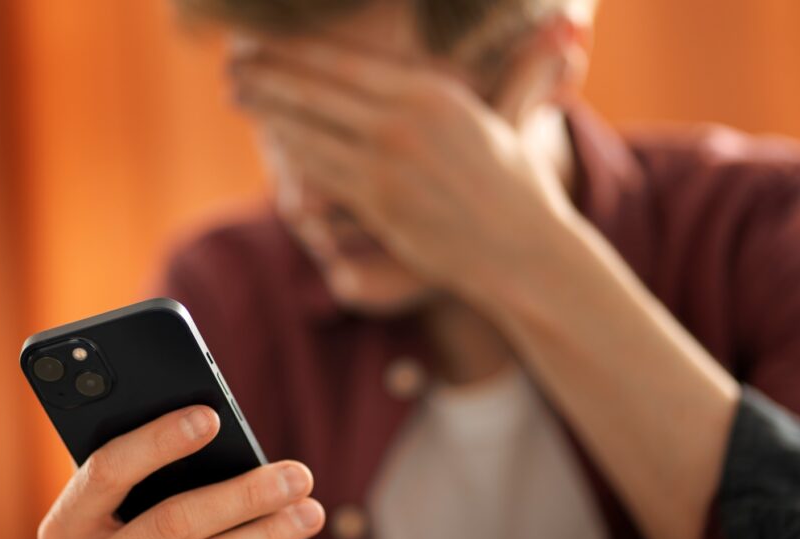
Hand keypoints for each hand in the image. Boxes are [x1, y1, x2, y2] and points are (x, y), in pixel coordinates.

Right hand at [38, 406, 324, 538]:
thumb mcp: (118, 527)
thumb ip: (149, 488)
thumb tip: (226, 441)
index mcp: (66, 528)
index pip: (108, 470)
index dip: (158, 440)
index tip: (211, 417)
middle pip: (173, 520)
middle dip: (244, 493)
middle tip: (298, 475)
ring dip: (266, 536)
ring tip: (310, 514)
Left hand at [230, 39, 579, 299]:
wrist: (525, 252)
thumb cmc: (518, 186)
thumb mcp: (512, 118)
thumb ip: (521, 70)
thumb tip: (568, 26)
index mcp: (432, 92)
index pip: (345, 61)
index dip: (296, 50)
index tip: (266, 40)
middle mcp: (405, 121)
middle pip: (316, 88)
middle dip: (266, 73)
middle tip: (231, 63)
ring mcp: (387, 165)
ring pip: (309, 129)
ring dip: (266, 109)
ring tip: (237, 93)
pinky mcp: (377, 205)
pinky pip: (320, 173)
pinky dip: (289, 153)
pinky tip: (270, 140)